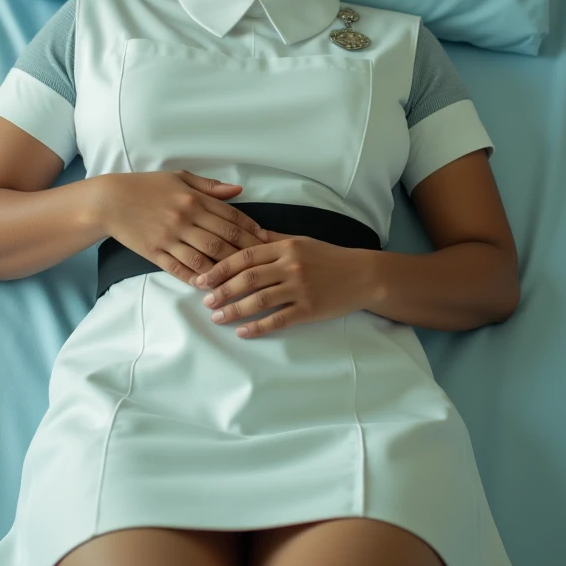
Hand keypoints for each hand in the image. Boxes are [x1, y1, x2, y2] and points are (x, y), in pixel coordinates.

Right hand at [95, 170, 268, 285]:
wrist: (110, 200)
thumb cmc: (147, 186)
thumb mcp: (179, 178)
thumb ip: (210, 186)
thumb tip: (238, 190)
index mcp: (193, 198)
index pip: (230, 216)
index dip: (250, 229)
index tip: (265, 240)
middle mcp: (184, 218)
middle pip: (222, 239)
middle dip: (245, 253)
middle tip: (262, 263)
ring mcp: (169, 237)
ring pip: (204, 257)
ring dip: (224, 269)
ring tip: (241, 279)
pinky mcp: (155, 252)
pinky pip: (180, 268)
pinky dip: (196, 277)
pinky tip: (210, 284)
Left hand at [193, 229, 367, 337]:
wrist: (363, 275)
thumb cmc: (329, 257)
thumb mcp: (302, 241)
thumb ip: (274, 239)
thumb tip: (248, 234)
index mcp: (286, 246)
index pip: (245, 256)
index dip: (221, 268)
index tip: (203, 279)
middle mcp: (291, 266)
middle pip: (248, 279)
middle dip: (222, 291)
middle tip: (206, 301)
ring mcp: (300, 288)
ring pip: (259, 300)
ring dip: (234, 310)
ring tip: (217, 317)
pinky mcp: (309, 309)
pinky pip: (278, 319)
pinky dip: (257, 327)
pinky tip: (242, 332)